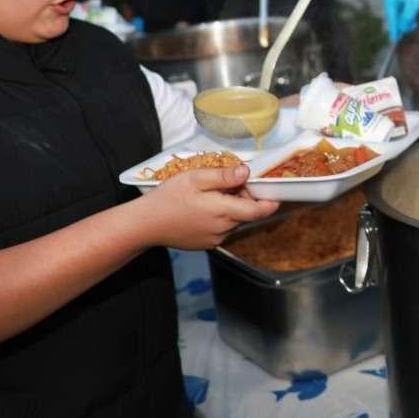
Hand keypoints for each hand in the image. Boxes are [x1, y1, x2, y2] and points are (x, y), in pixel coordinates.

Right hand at [137, 164, 278, 249]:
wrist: (145, 225)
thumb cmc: (168, 198)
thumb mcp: (195, 179)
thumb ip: (223, 177)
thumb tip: (247, 173)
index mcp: (223, 212)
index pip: (259, 211)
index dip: (269, 201)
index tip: (273, 191)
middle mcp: (223, 230)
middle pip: (246, 214)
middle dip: (243, 198)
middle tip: (226, 184)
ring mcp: (214, 239)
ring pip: (233, 221)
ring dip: (231, 208)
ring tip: (210, 195)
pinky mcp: (205, 244)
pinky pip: (222, 229)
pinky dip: (220, 218)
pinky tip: (201, 209)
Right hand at [383, 0, 418, 41]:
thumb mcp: (415, 3)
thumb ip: (407, 16)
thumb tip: (402, 28)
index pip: (391, 15)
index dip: (393, 27)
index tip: (394, 39)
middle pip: (393, 18)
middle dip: (401, 25)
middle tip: (410, 30)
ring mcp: (395, 2)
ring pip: (398, 18)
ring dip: (405, 23)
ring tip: (415, 24)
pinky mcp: (401, 5)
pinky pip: (402, 16)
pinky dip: (407, 21)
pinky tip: (413, 22)